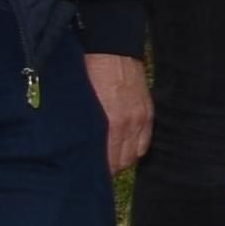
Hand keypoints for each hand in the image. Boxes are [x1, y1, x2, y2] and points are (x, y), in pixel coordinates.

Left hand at [85, 51, 153, 174]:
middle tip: (96, 171)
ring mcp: (141, 119)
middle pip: (122, 162)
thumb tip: (76, 147)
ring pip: (135, 155)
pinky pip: (145, 142)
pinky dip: (135, 150)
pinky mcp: (148, 112)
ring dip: (123, 160)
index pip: (108, 161)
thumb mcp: (80, 103)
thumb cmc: (88, 74)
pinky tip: (125, 149)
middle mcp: (129, 124)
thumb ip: (83, 127)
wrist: (111, 50)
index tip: (87, 175)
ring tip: (110, 161)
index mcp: (110, 123)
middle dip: (110, 169)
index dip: (98, 172)